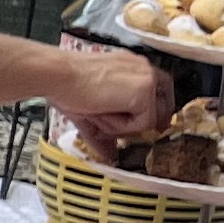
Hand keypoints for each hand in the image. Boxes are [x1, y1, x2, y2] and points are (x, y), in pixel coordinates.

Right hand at [46, 46, 172, 143]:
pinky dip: (121, 126)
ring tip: (99, 115)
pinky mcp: (144, 92)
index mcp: (133, 66)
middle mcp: (144, 68)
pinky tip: (102, 114)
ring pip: (151, 118)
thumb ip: (107, 129)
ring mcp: (147, 80)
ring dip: (124, 126)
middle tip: (121, 128)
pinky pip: (143, 124)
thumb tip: (109, 156)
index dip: (159, 109)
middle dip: (145, 122)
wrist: (58, 76)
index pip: (161, 87)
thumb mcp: (94, 106)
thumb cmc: (67, 85)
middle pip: (165, 103)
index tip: (155, 125)